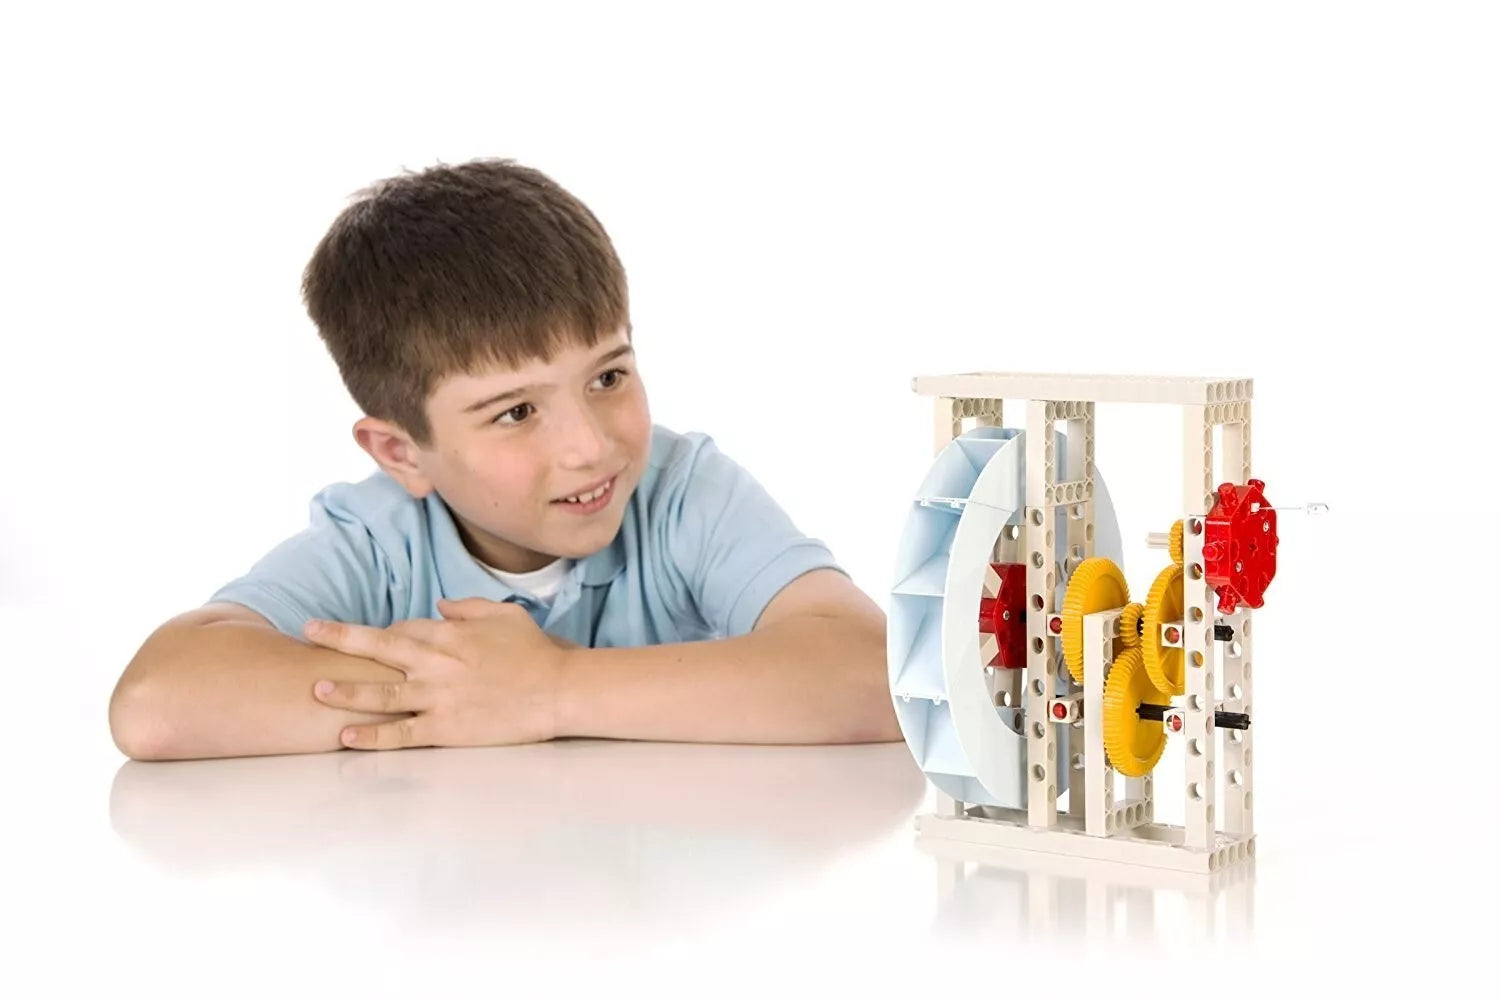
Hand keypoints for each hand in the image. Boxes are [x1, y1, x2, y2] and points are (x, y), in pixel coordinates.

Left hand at [303, 598, 570, 750]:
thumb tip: (439, 606)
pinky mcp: (445, 728)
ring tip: (318, 689)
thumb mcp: (504, 615)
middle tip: (309, 631)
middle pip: (379, 647)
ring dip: (347, 691)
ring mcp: (438, 697)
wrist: (559, 690)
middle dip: (340, 638)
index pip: (403, 628)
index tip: (363, 636)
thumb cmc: (535, 652)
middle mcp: (436, 663)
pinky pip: (401, 733)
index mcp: (449, 634)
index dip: (380, 633)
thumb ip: (468, 607)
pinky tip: (347, 737)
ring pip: (382, 693)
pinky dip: (372, 736)